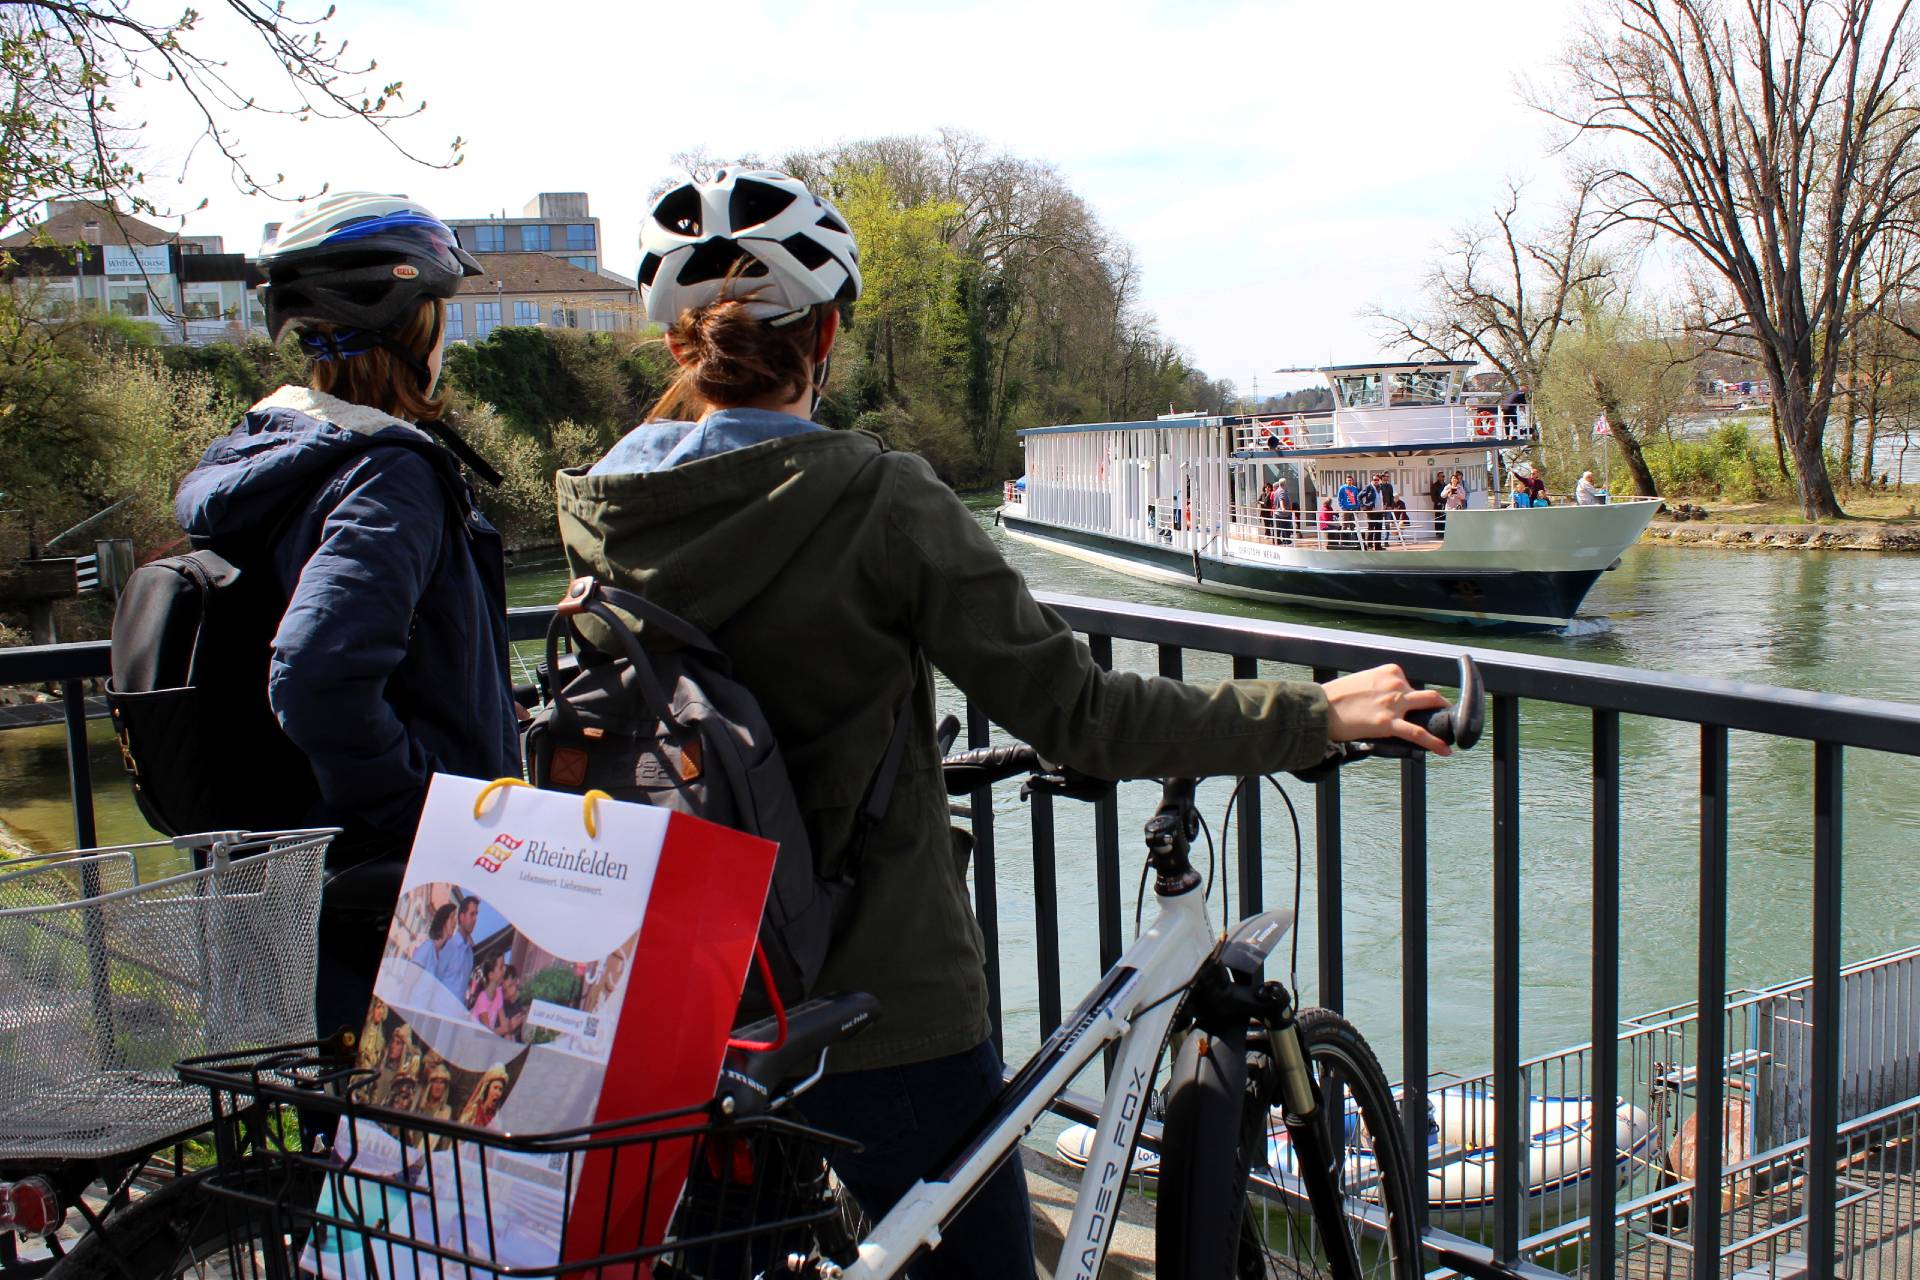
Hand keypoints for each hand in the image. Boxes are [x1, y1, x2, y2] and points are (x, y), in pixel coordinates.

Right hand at [1323, 665, 1451, 753]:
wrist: (1320, 709)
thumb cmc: (1334, 698)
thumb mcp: (1360, 683)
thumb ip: (1378, 690)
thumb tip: (1385, 705)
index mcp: (1388, 671)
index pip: (1409, 684)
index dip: (1411, 699)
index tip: (1411, 709)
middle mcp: (1395, 684)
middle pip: (1426, 696)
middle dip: (1437, 707)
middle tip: (1441, 719)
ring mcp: (1394, 703)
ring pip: (1428, 707)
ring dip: (1440, 718)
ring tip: (1448, 731)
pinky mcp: (1388, 723)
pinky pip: (1418, 733)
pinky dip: (1434, 742)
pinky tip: (1445, 751)